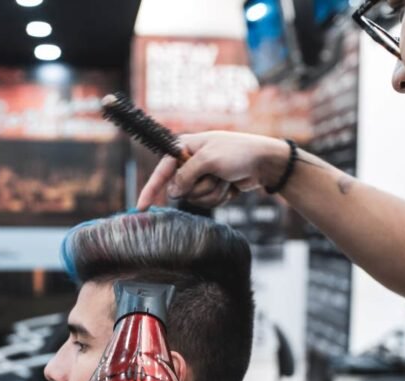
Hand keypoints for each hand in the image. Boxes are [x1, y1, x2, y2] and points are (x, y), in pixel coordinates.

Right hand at [136, 132, 288, 210]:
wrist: (264, 162)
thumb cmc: (238, 153)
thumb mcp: (208, 160)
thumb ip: (186, 175)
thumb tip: (173, 192)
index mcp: (184, 148)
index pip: (161, 172)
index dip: (150, 190)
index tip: (140, 208)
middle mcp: (189, 163)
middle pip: (180, 191)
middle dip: (199, 188)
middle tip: (216, 175)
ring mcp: (201, 177)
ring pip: (195, 199)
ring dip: (213, 192)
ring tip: (226, 178)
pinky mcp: (212, 188)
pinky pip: (208, 203)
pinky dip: (221, 196)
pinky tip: (230, 185)